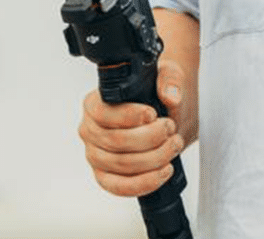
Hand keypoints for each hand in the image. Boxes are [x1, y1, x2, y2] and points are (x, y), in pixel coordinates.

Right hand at [78, 60, 186, 196]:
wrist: (165, 114)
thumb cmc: (157, 93)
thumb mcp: (167, 76)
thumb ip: (170, 81)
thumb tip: (172, 96)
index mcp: (94, 103)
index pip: (104, 113)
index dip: (129, 116)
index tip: (153, 114)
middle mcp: (90, 130)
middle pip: (115, 141)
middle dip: (149, 138)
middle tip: (170, 128)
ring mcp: (95, 156)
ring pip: (121, 165)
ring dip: (153, 159)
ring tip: (173, 145)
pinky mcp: (106, 176)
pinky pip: (120, 187)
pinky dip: (145, 182)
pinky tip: (163, 171)